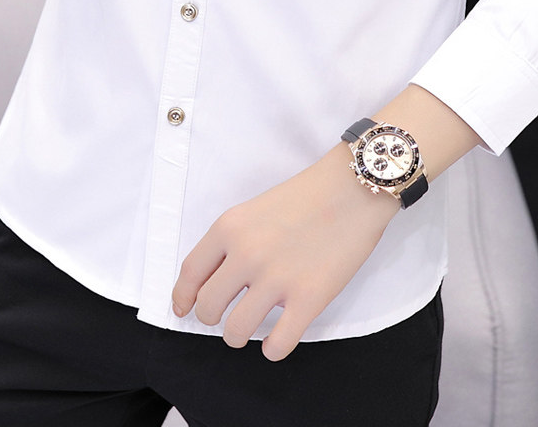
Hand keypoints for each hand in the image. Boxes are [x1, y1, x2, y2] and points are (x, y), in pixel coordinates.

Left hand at [171, 144, 397, 360]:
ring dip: (239, 336)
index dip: (183, 298)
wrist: (354, 187)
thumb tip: (216, 282)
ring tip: (252, 327)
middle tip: (227, 315)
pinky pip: (277, 346)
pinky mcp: (309, 299)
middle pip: (208, 308)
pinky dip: (273, 349)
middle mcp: (247, 254)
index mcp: (230, 228)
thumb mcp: (255, 209)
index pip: (190, 274)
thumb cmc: (307, 195)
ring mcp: (277, 278)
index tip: (184, 309)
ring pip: (235, 333)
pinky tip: (279, 338)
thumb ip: (233, 241)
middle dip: (212, 318)